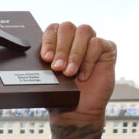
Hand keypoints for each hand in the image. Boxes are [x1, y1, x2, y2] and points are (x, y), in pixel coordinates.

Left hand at [40, 22, 115, 138]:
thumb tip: (31, 62)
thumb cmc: (62, 93)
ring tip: (70, 73)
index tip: (46, 58)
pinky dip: (89, 60)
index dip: (49, 41)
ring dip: (75, 53)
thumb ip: (41, 66)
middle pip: (67, 27)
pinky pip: (98, 43)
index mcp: (59, 41)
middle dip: (61, 48)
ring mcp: (91, 43)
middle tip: (57, 68)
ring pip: (84, 31)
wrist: (78, 111)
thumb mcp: (46, 79)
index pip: (53, 28)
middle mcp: (75, 38)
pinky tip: (84, 75)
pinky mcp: (107, 50)